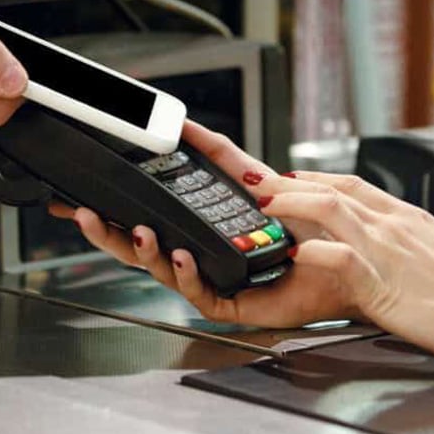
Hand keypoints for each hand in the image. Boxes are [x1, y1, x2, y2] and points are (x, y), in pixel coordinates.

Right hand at [52, 121, 363, 328]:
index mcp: (207, 222)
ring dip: (143, 249)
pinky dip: (185, 274)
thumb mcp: (264, 184)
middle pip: (144, 241)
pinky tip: (178, 255)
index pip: (155, 206)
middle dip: (108, 230)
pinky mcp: (233, 303)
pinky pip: (200, 294)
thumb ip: (227, 160)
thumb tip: (191, 130)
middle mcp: (204, 250)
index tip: (84, 187)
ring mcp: (215, 277)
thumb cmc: (314, 230)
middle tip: (82, 213)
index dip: (118, 202)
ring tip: (137, 232)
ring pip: (163, 268)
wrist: (351, 266)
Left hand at [254, 172, 433, 364]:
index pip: (350, 184)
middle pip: (332, 189)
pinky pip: (339, 257)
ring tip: (262, 208)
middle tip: (256, 185)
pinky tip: (294, 254)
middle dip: (288, 185)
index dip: (314, 179)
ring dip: (290, 205)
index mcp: (405, 216)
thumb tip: (388, 242)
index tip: (288, 179)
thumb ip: (407, 238)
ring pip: (328, 209)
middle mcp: (392, 224)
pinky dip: (313, 253)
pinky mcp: (382, 280)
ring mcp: (387, 248)